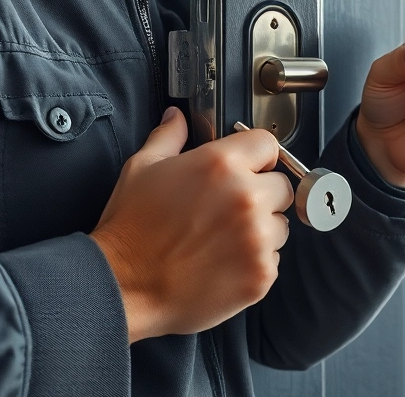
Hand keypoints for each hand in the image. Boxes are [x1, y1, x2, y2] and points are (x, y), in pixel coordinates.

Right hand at [90, 108, 292, 341]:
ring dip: (261, 231)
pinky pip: (273, 260)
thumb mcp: (142, 168)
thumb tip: (177, 117)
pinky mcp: (260, 274)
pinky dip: (254, 263)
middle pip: (281, 187)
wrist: (123, 286)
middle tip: (228, 210)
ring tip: (222, 240)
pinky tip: (222, 264)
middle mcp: (246, 198)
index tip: (248, 168)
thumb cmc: (131, 229)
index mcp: (222, 164)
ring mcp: (257, 239)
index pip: (268, 145)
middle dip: (261, 195)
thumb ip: (169, 137)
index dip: (257, 156)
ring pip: (280, 226)